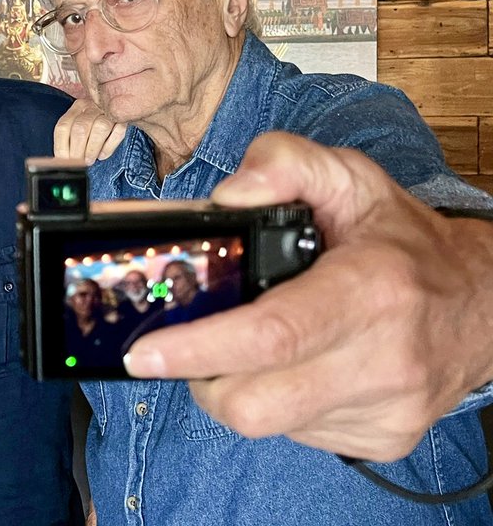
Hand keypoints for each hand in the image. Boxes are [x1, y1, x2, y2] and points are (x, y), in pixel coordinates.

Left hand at [53, 98, 125, 163]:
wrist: (118, 110)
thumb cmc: (92, 124)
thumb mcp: (77, 126)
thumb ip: (68, 141)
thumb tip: (60, 162)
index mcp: (76, 108)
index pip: (63, 127)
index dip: (61, 147)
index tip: (63, 161)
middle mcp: (91, 107)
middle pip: (80, 128)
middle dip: (77, 150)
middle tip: (77, 164)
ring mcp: (108, 112)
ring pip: (100, 128)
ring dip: (92, 149)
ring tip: (89, 161)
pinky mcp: (123, 119)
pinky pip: (118, 132)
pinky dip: (109, 147)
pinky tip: (102, 155)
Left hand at [123, 132, 492, 460]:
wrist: (485, 301)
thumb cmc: (402, 241)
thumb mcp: (349, 177)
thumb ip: (283, 162)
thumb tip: (228, 195)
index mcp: (370, 291)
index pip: (269, 336)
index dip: (197, 349)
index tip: (144, 352)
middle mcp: (382, 359)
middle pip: (255, 403)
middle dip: (200, 378)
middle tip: (186, 347)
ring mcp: (385, 409)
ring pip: (268, 424)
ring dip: (235, 389)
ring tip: (245, 347)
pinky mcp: (383, 439)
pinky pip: (297, 434)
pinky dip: (276, 402)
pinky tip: (292, 366)